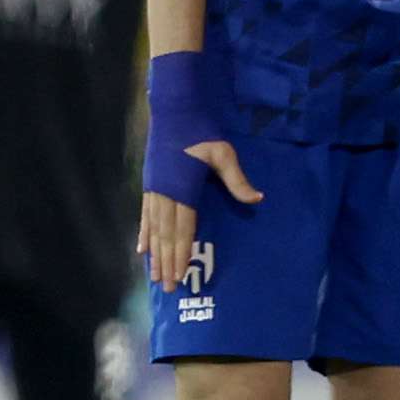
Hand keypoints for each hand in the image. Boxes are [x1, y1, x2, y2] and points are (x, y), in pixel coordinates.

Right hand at [140, 141, 262, 291]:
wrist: (174, 112)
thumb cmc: (202, 132)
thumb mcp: (224, 154)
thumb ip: (237, 180)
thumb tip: (258, 198)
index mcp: (182, 189)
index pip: (183, 229)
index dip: (181, 253)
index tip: (181, 274)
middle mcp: (164, 194)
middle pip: (166, 235)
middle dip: (167, 262)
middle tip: (168, 287)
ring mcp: (154, 191)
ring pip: (153, 230)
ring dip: (155, 254)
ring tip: (155, 276)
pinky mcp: (150, 185)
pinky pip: (145, 216)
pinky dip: (144, 234)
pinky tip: (141, 249)